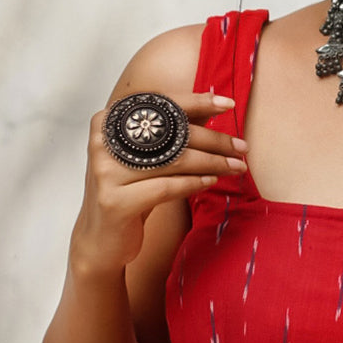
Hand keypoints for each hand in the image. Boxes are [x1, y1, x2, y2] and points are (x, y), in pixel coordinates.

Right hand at [72, 92, 246, 274]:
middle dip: (214, 140)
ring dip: (212, 163)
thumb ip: (174, 132)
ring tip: (236, 166)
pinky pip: (166, 187)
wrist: (101, 240)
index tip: (228, 104)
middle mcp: (102, 143)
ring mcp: (106, 173)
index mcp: (107, 122)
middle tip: (242, 147)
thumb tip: (213, 106)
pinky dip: (193, 183)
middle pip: (172, 134)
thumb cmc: (130, 192)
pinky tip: (212, 181)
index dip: (197, 102)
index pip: (160, 106)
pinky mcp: (115, 202)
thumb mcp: (150, 158)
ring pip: (174, 161)